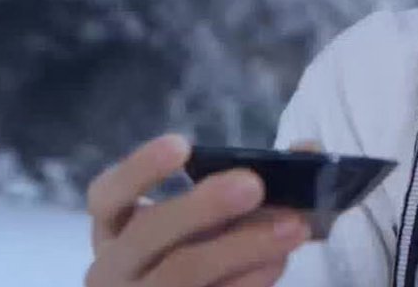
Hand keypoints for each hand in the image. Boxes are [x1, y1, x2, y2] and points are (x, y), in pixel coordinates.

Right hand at [84, 134, 322, 286]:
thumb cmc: (198, 247)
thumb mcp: (209, 216)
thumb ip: (253, 179)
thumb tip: (309, 149)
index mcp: (114, 228)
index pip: (107, 196)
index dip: (140, 169)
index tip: (182, 144)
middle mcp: (116, 268)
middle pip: (149, 236)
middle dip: (203, 207)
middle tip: (254, 184)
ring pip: (182, 274)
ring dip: (242, 247)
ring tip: (293, 226)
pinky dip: (247, 282)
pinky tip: (275, 263)